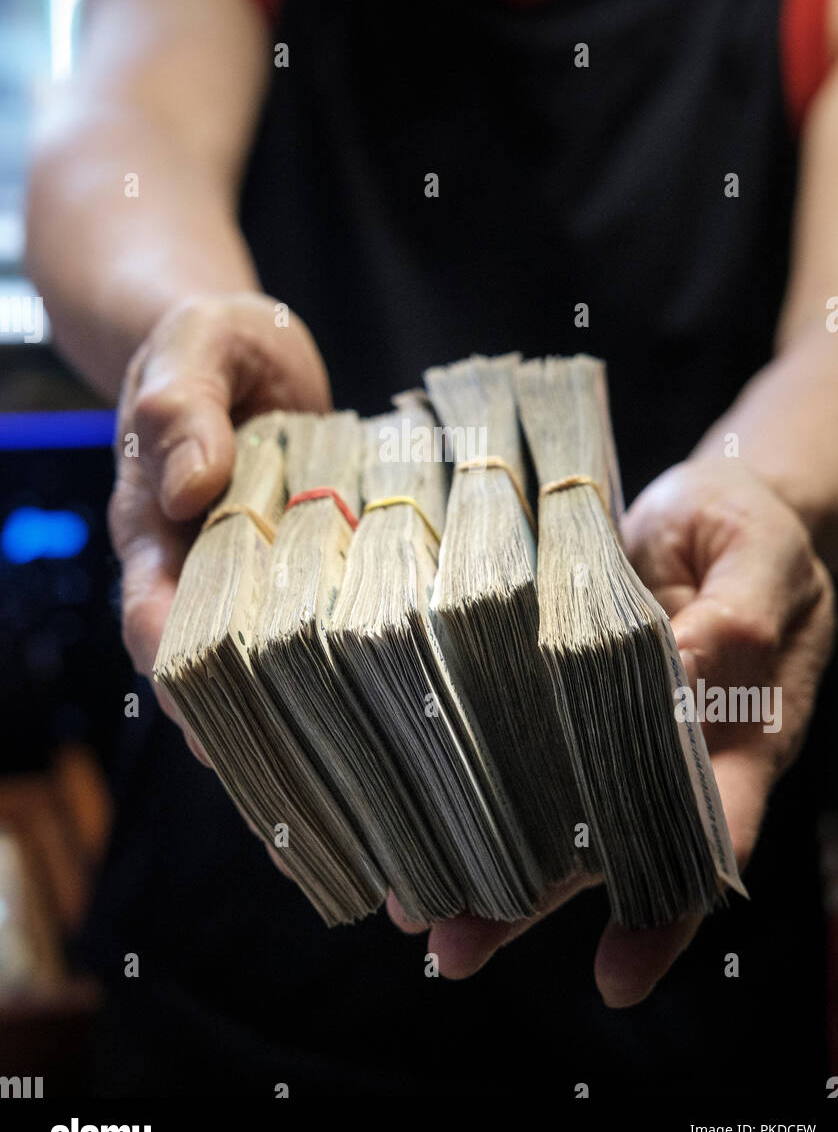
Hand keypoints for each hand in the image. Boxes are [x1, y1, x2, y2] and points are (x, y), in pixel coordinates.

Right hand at [108, 292, 330, 764]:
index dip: (182, 672)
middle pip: (209, 669)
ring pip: (265, 666)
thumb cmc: (212, 341)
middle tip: (305, 790)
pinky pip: (316, 634)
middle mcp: (196, 569)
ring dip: (300, 719)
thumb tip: (190, 485)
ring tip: (356, 781)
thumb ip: (183, 406)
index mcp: (154, 529)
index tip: (218, 724)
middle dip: (249, 729)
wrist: (243, 349)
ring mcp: (250, 579)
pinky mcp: (301, 576)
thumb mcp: (196, 348)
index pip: (154, 619)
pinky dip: (344, 671)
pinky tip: (390, 714)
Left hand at [388, 460, 834, 1003]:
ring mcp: (606, 724)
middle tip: (453, 946)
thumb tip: (685, 670)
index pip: (704, 838)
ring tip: (409, 907)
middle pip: (602, 847)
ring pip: (544, 807)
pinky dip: (465, 776)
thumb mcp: (756, 555)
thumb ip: (735, 617)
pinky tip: (406, 805)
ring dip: (481, 855)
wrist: (716, 502)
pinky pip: (514, 741)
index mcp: (738, 735)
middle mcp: (666, 751)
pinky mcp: (554, 686)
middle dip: (529, 902)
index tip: (615, 977)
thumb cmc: (748, 528)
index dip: (664, 912)